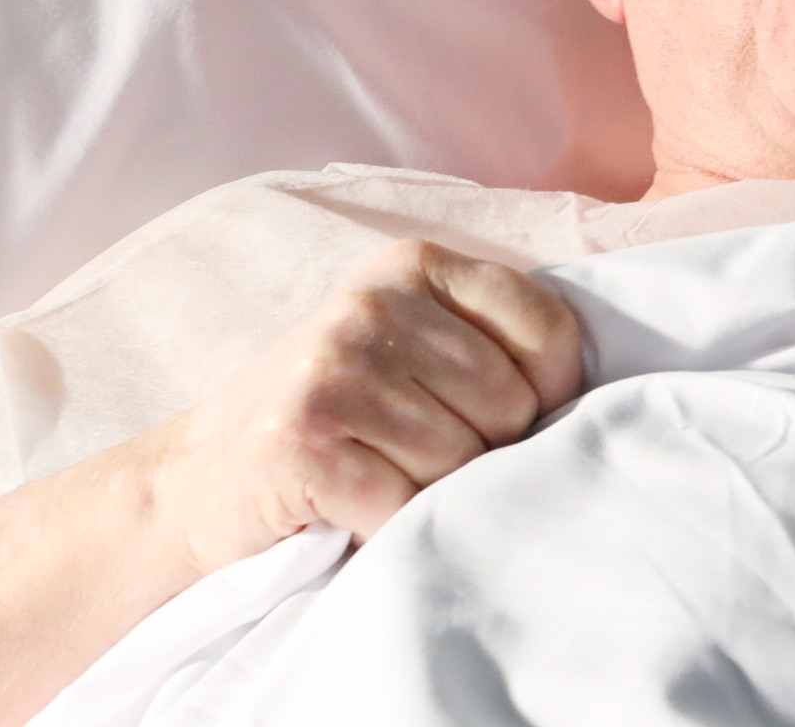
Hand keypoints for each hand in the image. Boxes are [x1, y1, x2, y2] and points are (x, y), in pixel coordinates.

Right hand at [145, 238, 583, 574]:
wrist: (197, 482)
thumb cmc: (331, 418)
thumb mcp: (408, 345)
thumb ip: (487, 341)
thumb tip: (597, 396)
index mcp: (414, 265)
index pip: (549, 329)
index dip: (548, 394)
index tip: (505, 419)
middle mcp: (372, 303)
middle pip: (510, 405)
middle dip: (483, 452)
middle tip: (416, 456)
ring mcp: (334, 368)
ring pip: (463, 461)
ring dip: (432, 494)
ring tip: (381, 478)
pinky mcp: (306, 441)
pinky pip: (406, 507)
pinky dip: (392, 529)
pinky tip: (354, 511)